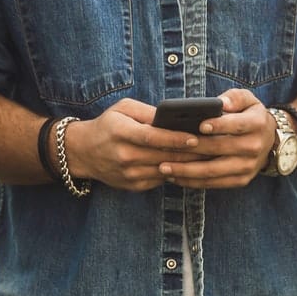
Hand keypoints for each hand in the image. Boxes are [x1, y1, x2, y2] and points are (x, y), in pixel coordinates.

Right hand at [63, 99, 206, 190]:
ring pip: (165, 170)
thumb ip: (148, 112)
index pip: (152, 137)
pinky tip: (191, 166)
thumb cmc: (108, 125)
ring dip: (188, 165)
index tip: (195, 138)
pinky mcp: (133, 186)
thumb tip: (175, 117)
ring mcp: (128, 174)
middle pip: (163, 156)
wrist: (83, 152)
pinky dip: (176, 173)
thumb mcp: (123, 109)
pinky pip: (160, 180)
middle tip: (213, 148)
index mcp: (120, 133)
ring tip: (208, 157)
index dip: (175, 139)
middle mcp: (123, 156)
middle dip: (190, 153)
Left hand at [159, 89, 279, 188]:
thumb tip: (221, 103)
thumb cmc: (250, 116)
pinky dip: (193, 182)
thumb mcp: (248, 100)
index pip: (237, 125)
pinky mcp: (241, 180)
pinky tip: (175, 177)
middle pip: (220, 149)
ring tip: (164, 167)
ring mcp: (248, 167)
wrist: (269, 141)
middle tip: (166, 148)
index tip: (200, 125)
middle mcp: (255, 147)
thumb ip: (234, 97)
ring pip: (213, 171)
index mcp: (257, 124)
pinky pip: (214, 183)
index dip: (219, 126)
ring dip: (187, 171)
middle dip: (192, 149)